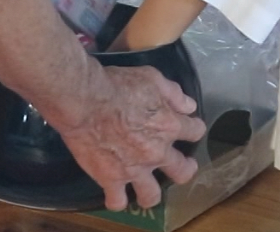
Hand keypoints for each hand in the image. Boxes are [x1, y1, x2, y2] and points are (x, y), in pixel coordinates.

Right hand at [56, 64, 206, 210]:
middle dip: (185, 168)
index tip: (189, 126)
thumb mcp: (151, 77)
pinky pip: (118, 201)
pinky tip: (116, 195)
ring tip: (147, 189)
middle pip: (183, 171)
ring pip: (151, 195)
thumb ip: (173, 93)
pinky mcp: (110, 179)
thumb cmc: (117, 84)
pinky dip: (117, 200)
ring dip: (151, 193)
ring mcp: (134, 170)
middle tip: (180, 165)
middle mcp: (157, 152)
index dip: (194, 128)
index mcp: (169, 125)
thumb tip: (189, 106)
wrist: (84, 100)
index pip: (195, 131)